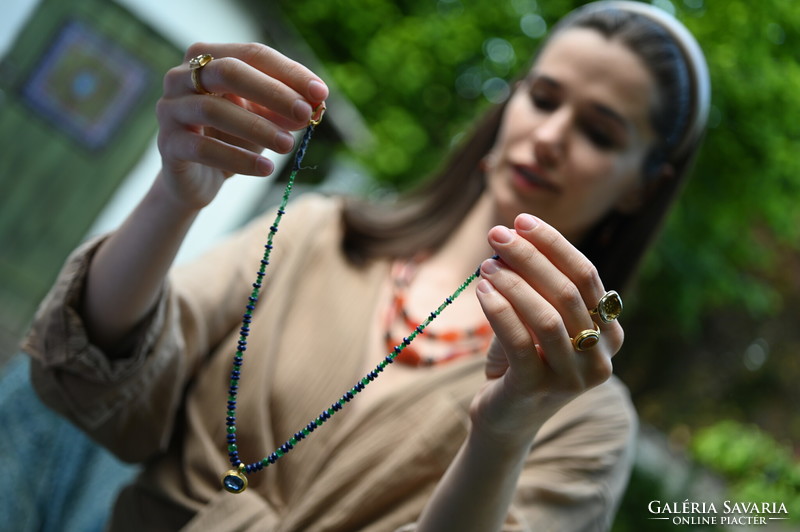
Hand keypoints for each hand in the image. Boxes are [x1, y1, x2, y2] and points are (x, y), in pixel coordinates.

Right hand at [155, 42, 327, 209]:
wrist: (199, 178)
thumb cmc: (233, 137)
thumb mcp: (264, 120)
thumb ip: (286, 110)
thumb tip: (315, 105)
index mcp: (209, 59)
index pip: (253, 55)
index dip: (289, 72)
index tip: (321, 93)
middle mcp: (182, 77)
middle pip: (228, 72)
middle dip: (272, 92)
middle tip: (304, 113)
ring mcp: (170, 109)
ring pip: (213, 110)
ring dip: (257, 127)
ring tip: (288, 145)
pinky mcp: (168, 144)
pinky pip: (203, 149)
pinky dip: (239, 158)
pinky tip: (266, 168)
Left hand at [472, 213, 623, 444]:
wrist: (506, 418)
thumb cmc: (522, 360)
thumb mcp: (536, 319)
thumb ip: (537, 285)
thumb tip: (513, 236)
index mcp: (609, 333)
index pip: (587, 276)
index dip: (553, 244)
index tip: (521, 221)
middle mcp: (600, 358)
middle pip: (568, 292)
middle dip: (530, 256)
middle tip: (497, 234)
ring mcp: (572, 379)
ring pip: (547, 317)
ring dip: (513, 283)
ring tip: (486, 264)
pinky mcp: (537, 391)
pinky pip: (519, 342)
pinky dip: (498, 310)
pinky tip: (481, 289)